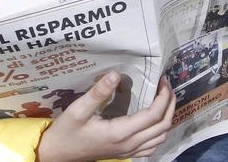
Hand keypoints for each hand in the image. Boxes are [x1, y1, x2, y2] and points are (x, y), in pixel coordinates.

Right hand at [36, 72, 174, 161]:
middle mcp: (129, 144)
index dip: (163, 97)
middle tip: (166, 85)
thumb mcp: (78, 110)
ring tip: (164, 98)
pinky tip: (155, 119)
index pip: (153, 115)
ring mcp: (128, 151)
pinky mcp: (125, 153)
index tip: (163, 80)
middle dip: (170, 104)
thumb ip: (97, 93)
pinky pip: (152, 146)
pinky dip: (160, 131)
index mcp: (120, 133)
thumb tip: (115, 74)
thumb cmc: (66, 131)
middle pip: (162, 126)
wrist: (57, 154)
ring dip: (167, 117)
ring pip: (160, 137)